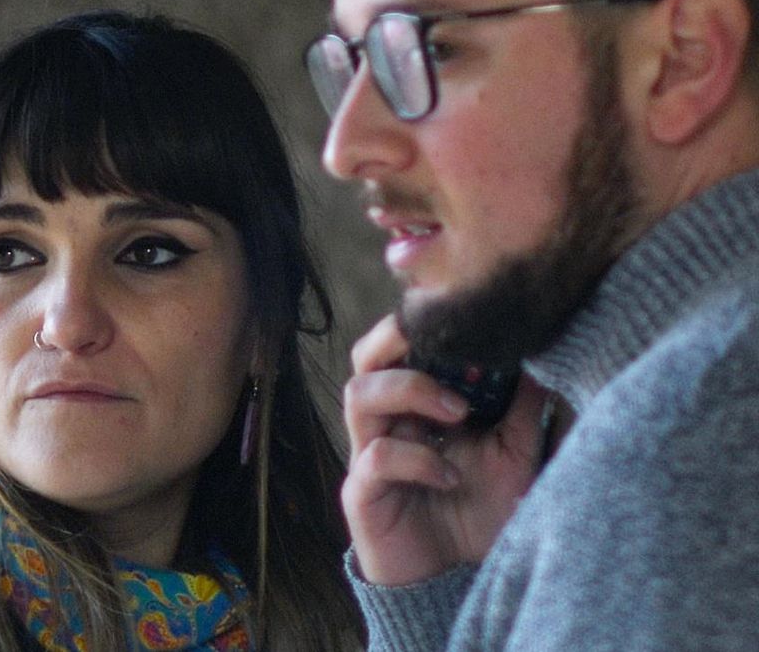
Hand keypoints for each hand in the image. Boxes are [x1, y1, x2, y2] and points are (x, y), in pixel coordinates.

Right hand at [341, 314, 545, 585]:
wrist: (455, 580)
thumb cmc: (479, 513)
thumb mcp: (515, 455)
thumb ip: (521, 407)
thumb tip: (540, 354)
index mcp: (416, 405)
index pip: (402, 345)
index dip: (422, 324)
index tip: (469, 318)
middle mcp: (387, 422)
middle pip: (364, 357)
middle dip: (394, 339)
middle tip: (439, 340)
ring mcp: (368, 454)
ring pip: (359, 394)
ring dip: (409, 391)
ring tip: (458, 412)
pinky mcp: (362, 492)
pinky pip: (375, 457)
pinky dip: (417, 458)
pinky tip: (451, 476)